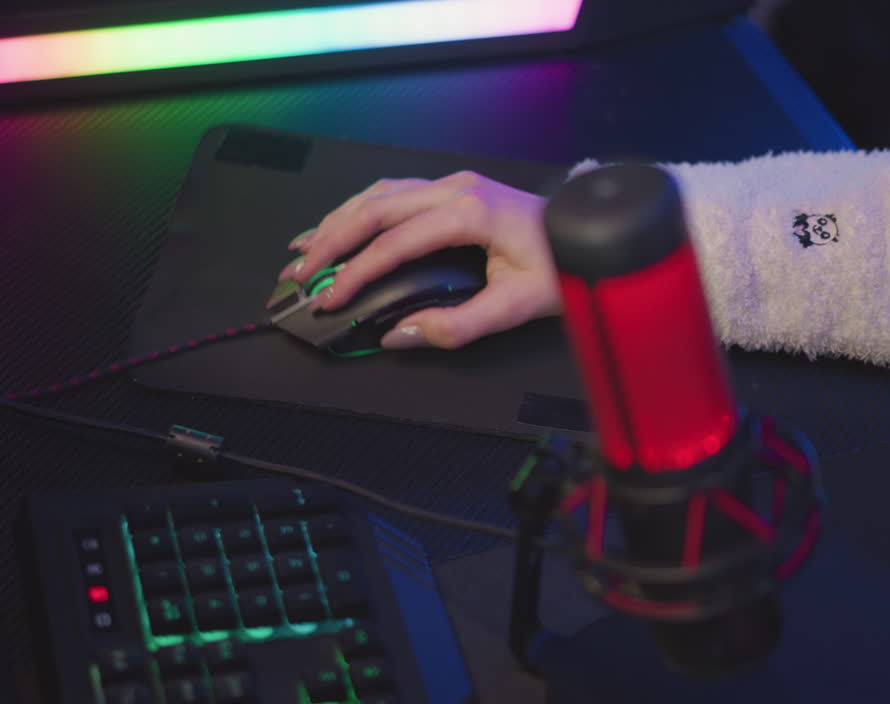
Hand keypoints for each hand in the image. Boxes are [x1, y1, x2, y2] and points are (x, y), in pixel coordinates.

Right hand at [280, 171, 560, 349]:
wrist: (590, 234)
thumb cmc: (562, 267)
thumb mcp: (515, 308)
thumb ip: (455, 326)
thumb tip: (397, 335)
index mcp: (469, 213)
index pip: (394, 243)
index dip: (354, 273)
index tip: (329, 299)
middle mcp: (455, 188)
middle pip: (374, 209)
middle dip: (329, 243)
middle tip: (298, 275)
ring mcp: (453, 183)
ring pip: (379, 195)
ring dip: (337, 222)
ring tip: (304, 251)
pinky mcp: (453, 188)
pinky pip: (394, 193)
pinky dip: (359, 211)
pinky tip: (339, 226)